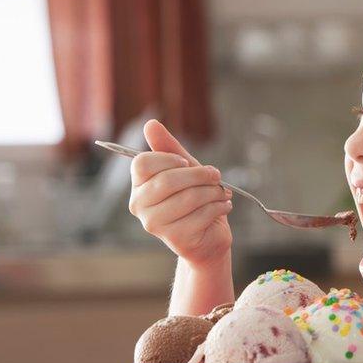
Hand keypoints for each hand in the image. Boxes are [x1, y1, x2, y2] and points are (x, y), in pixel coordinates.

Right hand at [128, 120, 232, 266]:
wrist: (208, 237)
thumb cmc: (195, 199)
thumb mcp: (184, 169)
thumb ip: (168, 147)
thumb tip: (150, 124)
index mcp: (138, 185)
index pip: (143, 163)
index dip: (169, 158)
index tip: (187, 163)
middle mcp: (139, 206)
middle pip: (168, 180)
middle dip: (200, 174)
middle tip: (216, 175)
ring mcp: (155, 224)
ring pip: (189, 197)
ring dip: (213, 192)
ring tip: (222, 192)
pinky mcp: (175, 238)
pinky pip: (202, 214)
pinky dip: (219, 206)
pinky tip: (223, 206)